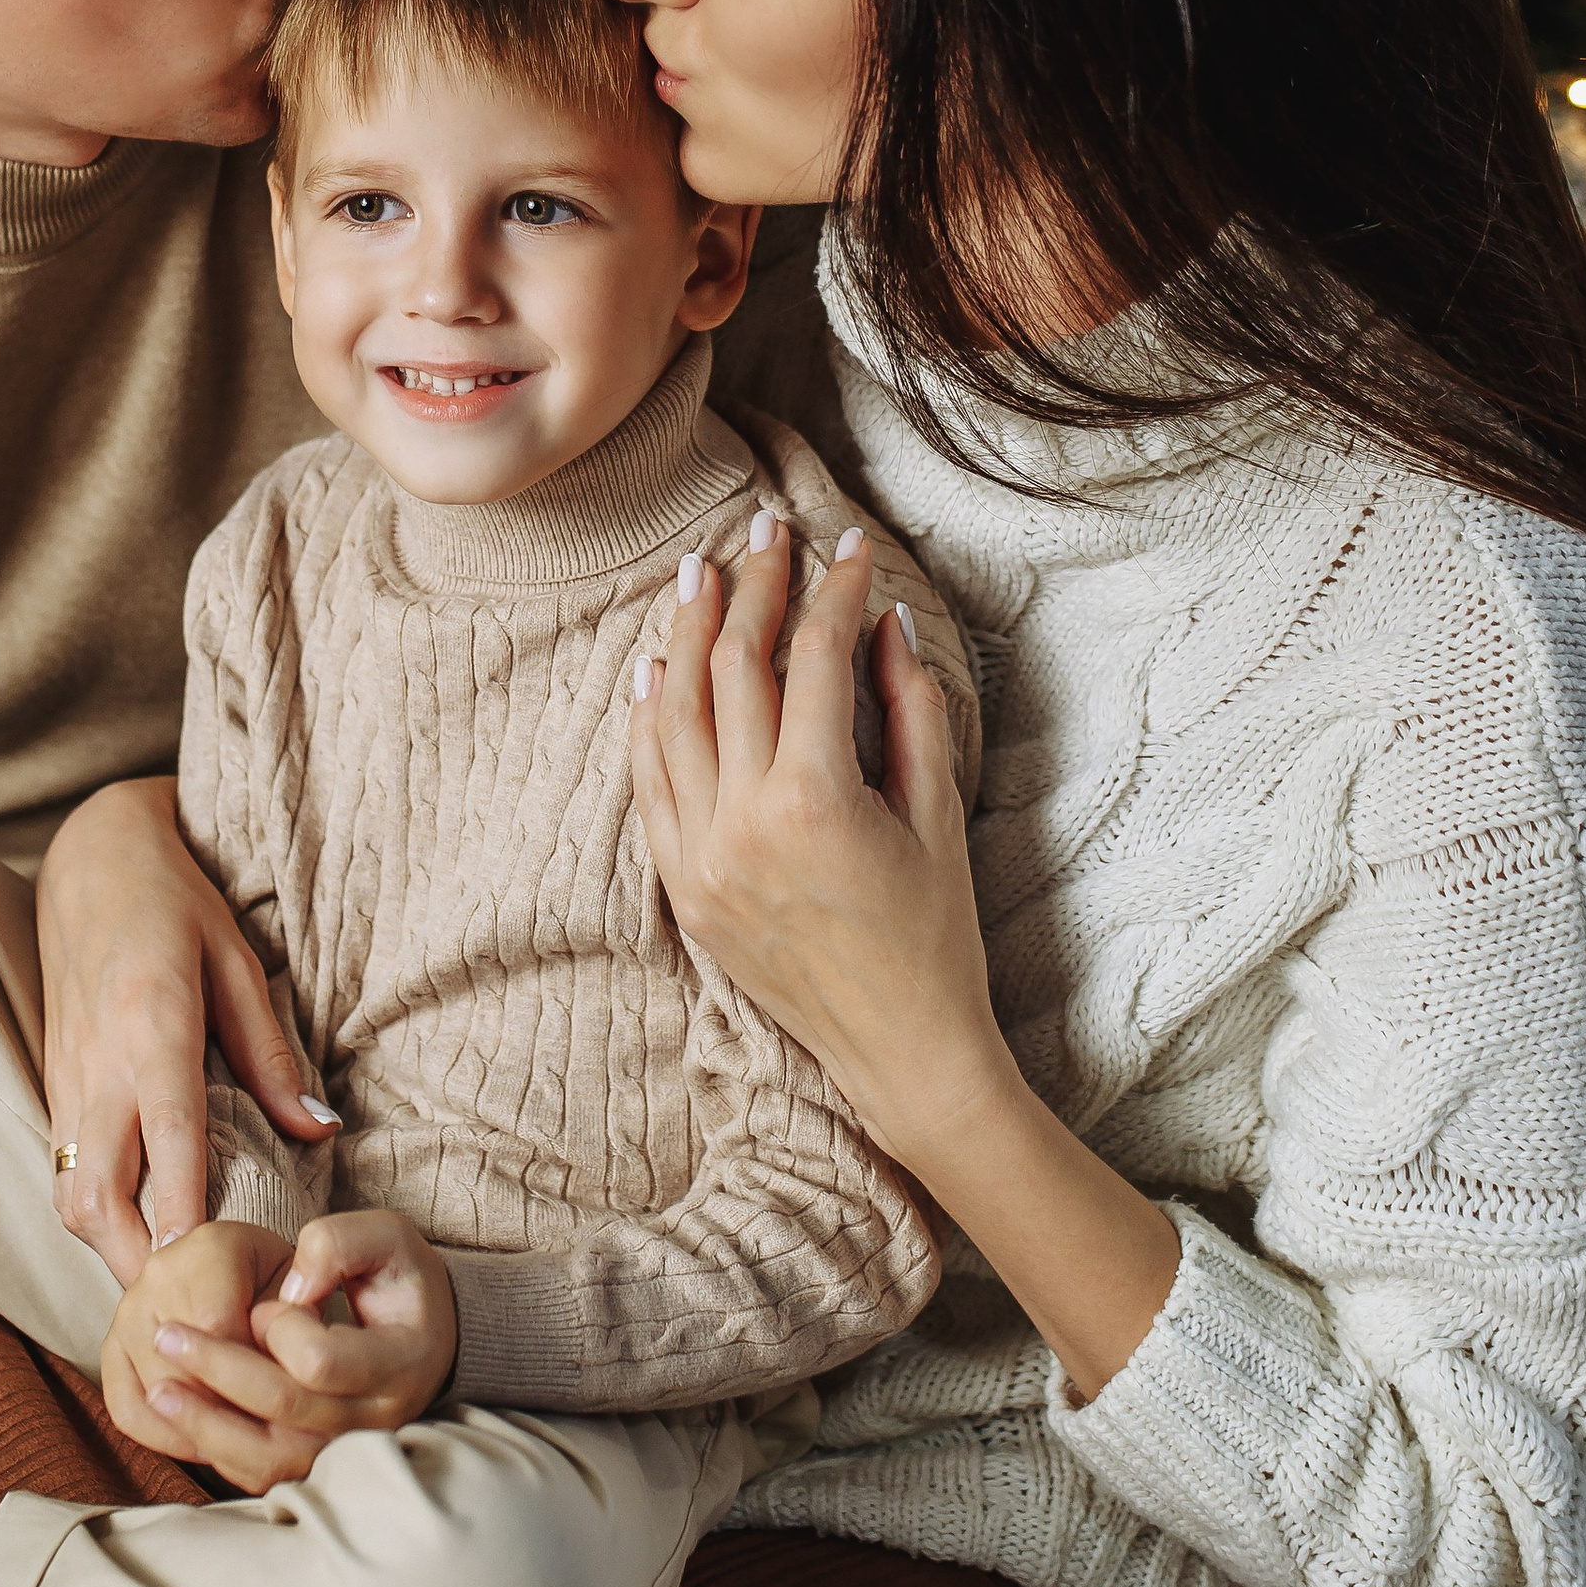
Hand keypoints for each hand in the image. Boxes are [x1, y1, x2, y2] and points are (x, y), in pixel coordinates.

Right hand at [38, 778, 333, 1286]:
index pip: (164, 1138)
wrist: (91, 857)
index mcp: (152, 1026)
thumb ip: (273, 1054)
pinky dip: (94, 1216)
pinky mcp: (53, 1083)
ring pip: (70, 1193)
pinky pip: (64, 1170)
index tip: (204, 1274)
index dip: (179, 1213)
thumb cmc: (177, 903)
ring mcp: (66, 1077)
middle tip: (193, 1312)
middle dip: (136, 1263)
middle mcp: (98, 1062)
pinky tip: (134, 1239)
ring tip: (166, 1289)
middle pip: (98, 1192)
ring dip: (109, 1249)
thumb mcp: (240, 961)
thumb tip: (319, 1132)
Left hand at [101, 1210, 458, 1492]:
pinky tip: (180, 1418)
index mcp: (400, 1362)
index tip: (264, 1301)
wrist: (425, 1340)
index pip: (322, 1360)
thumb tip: (289, 1291)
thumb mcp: (389, 1237)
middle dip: (218, 1368)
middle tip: (163, 1332)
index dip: (282, 1328)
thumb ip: (339, 1245)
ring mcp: (345, 1452)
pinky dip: (215, 1449)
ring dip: (206, 1424)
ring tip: (158, 1390)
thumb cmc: (401, 1280)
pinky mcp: (316, 1468)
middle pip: (284, 1408)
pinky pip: (258, 1475)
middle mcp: (375, 1419)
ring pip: (267, 1458)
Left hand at [630, 523, 1004, 1173]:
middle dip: (753, 590)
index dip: (831, 592)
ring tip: (702, 574)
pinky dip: (649, 719)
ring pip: (673, 716)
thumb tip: (884, 622)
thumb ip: (909, 709)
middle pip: (732, 671)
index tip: (849, 547)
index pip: (810, 661)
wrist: (900, 1054)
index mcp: (813, 799)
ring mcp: (701, 857)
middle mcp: (741, 822)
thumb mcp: (936, 815)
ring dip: (687, 636)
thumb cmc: (935, 937)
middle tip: (765, 532)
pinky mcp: (684, 887)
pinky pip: (649, 783)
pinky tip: (658, 667)